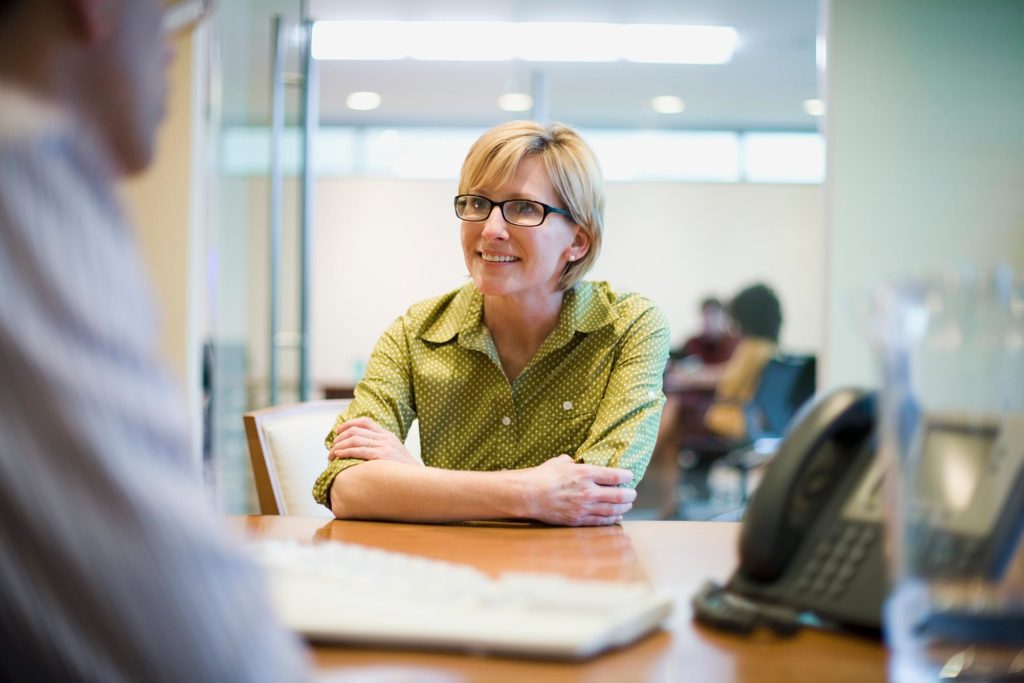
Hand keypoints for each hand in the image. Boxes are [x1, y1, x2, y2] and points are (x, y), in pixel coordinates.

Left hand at [328, 417, 419, 464]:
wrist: (419, 480)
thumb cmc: (404, 472)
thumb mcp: (394, 454)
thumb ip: (381, 448)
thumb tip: (361, 450)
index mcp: (388, 435)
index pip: (365, 421)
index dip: (349, 424)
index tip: (338, 431)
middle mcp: (386, 438)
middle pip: (356, 430)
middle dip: (340, 438)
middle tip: (332, 447)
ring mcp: (384, 446)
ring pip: (354, 439)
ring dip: (339, 446)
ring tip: (331, 454)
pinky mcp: (382, 456)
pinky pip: (359, 450)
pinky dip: (346, 452)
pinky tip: (339, 455)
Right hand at [518, 454, 635, 526]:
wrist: (527, 495)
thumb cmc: (542, 476)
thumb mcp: (560, 462)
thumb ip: (573, 462)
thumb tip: (578, 462)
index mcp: (585, 473)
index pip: (614, 475)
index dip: (626, 476)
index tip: (630, 476)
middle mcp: (588, 491)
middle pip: (618, 495)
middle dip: (629, 494)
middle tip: (632, 493)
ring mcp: (584, 507)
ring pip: (612, 510)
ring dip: (624, 507)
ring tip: (628, 505)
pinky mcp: (578, 520)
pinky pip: (601, 521)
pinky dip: (612, 518)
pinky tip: (618, 516)